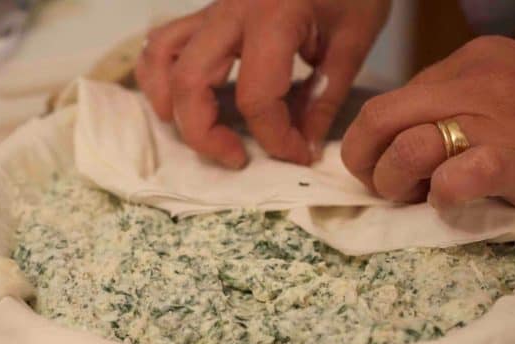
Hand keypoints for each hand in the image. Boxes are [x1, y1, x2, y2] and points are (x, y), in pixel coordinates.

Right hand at [135, 0, 389, 167]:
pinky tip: (180, 99)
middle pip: (189, 83)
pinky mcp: (206, 12)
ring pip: (162, 60)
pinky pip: (162, 42)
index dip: (276, 139)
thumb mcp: (354, 38)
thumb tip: (303, 145)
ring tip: (201, 132)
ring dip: (172, 106)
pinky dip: (159, 76)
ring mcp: (211, 9)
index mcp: (273, 16)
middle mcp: (230, 11)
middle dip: (206, 135)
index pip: (256, 98)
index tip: (298, 154)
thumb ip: (325, 95)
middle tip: (237, 158)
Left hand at [342, 36, 514, 214]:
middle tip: (387, 189)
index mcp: (468, 65)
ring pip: (410, 147)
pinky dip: (445, 194)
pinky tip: (452, 201)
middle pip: (382, 119)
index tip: (383, 168)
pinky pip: (463, 175)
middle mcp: (476, 84)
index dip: (373, 144)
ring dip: (397, 182)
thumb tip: (396, 141)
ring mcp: (499, 121)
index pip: (388, 103)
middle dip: (367, 162)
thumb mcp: (500, 98)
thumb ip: (451, 108)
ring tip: (420, 197)